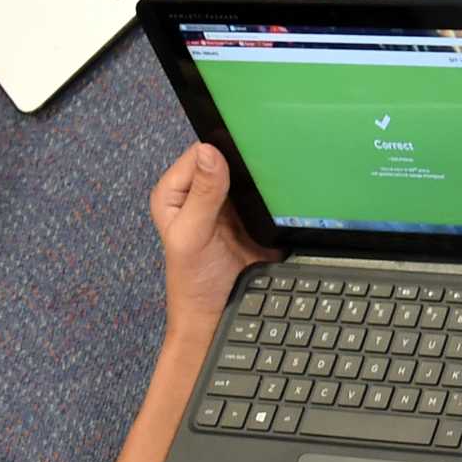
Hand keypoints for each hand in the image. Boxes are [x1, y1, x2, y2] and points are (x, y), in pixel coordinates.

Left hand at [149, 141, 275, 334]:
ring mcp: (230, 205)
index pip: (201, 151)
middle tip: (270, 163)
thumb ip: (202, 195)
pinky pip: (269, 193)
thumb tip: (210, 151)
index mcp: (175, 192)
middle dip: (248, 159)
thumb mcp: (193, 236)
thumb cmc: (195, 282)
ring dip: (266, 175)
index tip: (247, 147)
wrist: (221, 315)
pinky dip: (279, 192)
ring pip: (252, 173)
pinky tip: (287, 193)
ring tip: (280, 178)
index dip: (223, 146)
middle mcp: (200, 194)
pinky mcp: (255, 216)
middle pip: (229, 158)